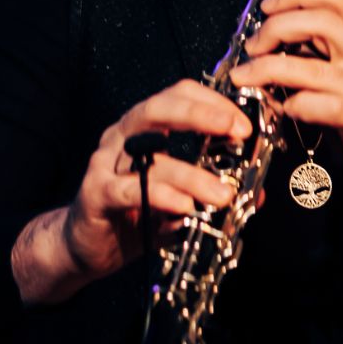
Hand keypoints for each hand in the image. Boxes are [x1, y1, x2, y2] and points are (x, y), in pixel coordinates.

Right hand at [11, 80, 251, 304]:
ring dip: (191, 174)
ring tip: (222, 194)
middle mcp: (123, 138)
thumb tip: (256, 192)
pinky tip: (184, 207)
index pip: (177, 96)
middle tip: (236, 131)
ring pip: (148, 154)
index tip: (244, 124)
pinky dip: (159, 197)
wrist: (86, 247)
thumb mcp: (182, 200)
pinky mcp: (95, 194)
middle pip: (158, 109)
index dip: (213, 103)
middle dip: (201, 115)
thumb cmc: (134, 215)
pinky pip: (127, 190)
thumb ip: (214, 191)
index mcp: (145, 130)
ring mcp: (106, 164)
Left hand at [231, 0, 342, 265]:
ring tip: (246, 77)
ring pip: (306, 65)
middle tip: (253, 46)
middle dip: (275, 26)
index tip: (269, 6)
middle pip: (319, 18)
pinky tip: (283, 110)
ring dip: (266, 69)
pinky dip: (289, 105)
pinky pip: (313, 104)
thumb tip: (278, 40)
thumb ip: (323, 56)